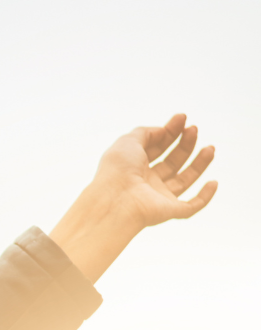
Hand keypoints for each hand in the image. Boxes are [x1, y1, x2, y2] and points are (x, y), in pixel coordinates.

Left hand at [49, 113, 216, 282]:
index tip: (182, 118)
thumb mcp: (128, 141)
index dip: (170, 132)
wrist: (116, 200)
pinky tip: (213, 182)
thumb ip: (146, 132)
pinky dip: (204, 197)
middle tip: (193, 130)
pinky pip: (191, 207)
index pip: (156, 148)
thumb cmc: (117, 170)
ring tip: (210, 148)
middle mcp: (147, 182)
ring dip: (199, 164)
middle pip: (171, 162)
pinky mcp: (170, 211)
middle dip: (185, 145)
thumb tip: (163, 130)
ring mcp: (159, 197)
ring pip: (184, 181)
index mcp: (134, 166)